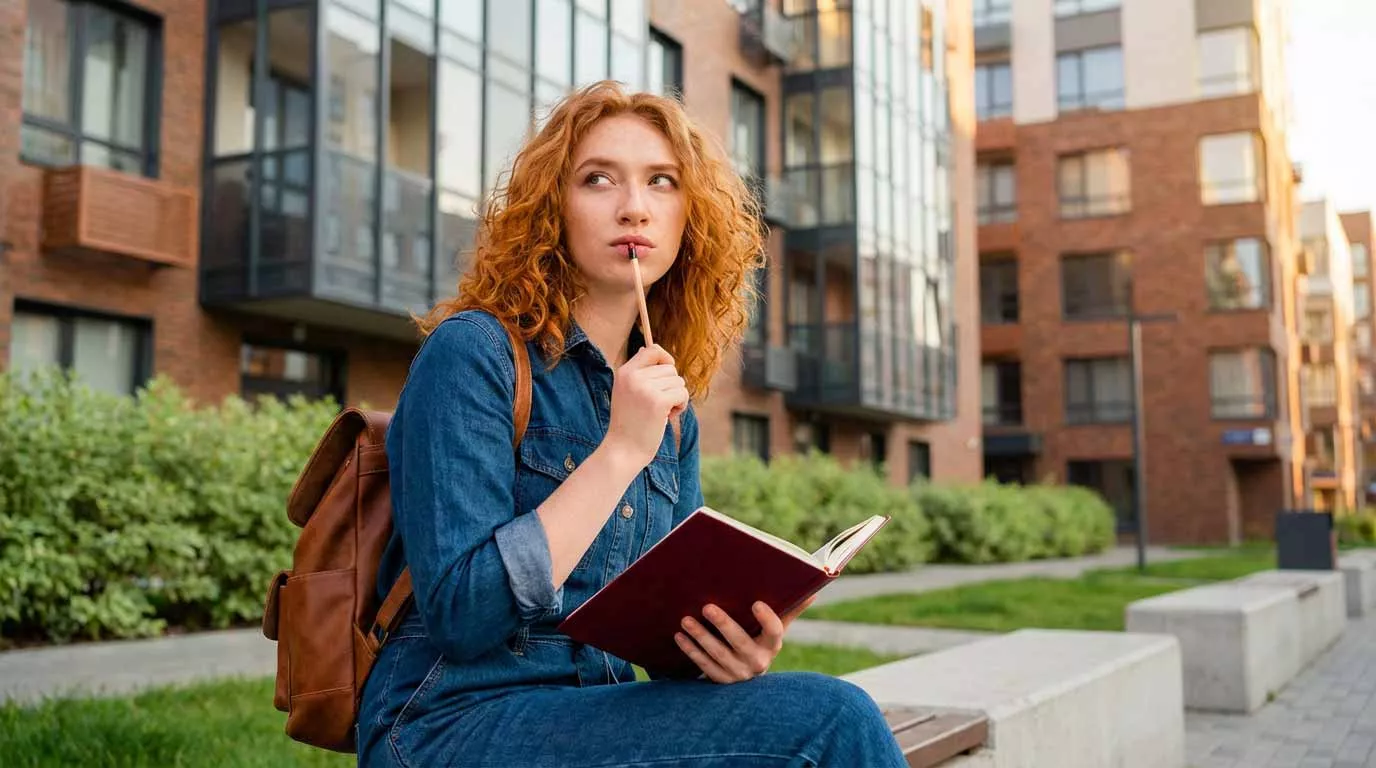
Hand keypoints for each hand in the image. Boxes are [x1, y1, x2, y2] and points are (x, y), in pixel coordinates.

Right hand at [604, 344, 688, 467]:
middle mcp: (634, 376)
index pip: (652, 349)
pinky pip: (683, 394)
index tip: (666, 376)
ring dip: (676, 397)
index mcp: (624, 372)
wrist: (623, 450)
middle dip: (671, 386)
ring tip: (661, 413)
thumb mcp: (626, 391)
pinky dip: (681, 406)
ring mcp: (645, 388)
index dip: (665, 359)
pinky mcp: (658, 401)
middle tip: (659, 405)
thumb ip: (638, 372)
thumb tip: (648, 348)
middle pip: (670, 368)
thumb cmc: (628, 423)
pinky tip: (668, 417)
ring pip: (678, 382)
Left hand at [673, 596, 817, 683]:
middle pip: (740, 642)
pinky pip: (704, 666)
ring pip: (717, 655)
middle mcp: (757, 662)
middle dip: (723, 624)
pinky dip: (691, 651)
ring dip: (700, 637)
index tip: (756, 603)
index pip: (775, 632)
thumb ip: (790, 609)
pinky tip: (680, 636)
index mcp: (772, 645)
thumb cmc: (761, 641)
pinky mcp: (721, 681)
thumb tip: (813, 590)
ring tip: (686, 620)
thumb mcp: (775, 629)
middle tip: (707, 606)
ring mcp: (738, 674)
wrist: (749, 677)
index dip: (767, 619)